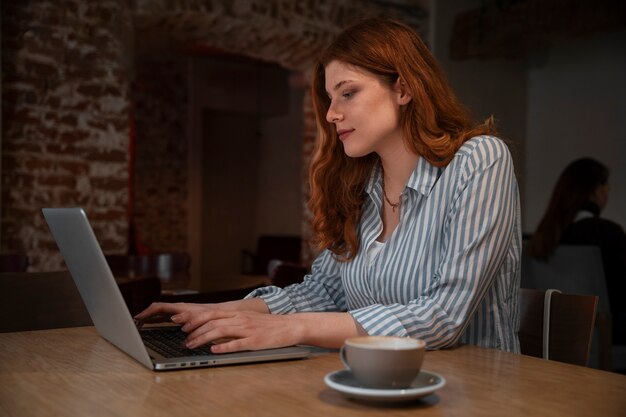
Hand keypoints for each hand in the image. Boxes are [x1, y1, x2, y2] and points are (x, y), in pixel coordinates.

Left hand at [133, 300, 296, 352]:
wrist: (290, 326)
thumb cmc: (269, 325)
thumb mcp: (248, 319)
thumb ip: (232, 322)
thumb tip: (214, 329)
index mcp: (238, 313)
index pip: (212, 314)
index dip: (196, 320)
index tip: (184, 326)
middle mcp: (240, 319)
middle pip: (212, 322)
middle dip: (195, 331)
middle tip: (185, 339)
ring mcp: (247, 329)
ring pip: (220, 331)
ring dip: (203, 339)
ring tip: (193, 345)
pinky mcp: (254, 340)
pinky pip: (237, 343)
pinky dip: (223, 347)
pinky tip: (214, 350)